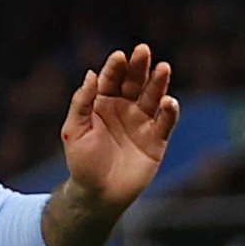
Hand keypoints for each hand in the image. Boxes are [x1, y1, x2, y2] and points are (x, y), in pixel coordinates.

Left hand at [58, 43, 177, 218]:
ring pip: (153, 96)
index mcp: (102, 104)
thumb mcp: (74, 131)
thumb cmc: (82, 162)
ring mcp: (142, 122)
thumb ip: (82, 103)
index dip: (115, 67)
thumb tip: (89, 74)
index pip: (110, 80)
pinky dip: (169, 111)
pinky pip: (166, 121)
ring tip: (163, 68)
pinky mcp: (157, 138)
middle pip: (134, 82)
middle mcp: (124, 108)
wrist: (98, 194)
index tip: (119, 56)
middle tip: (143, 51)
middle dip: (139, 67)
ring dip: (159, 82)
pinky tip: (167, 101)